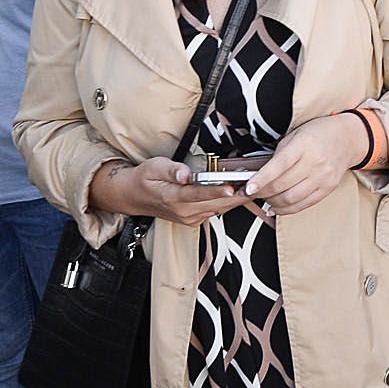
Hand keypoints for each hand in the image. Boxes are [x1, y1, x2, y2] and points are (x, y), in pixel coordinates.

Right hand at [91, 156, 254, 226]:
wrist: (134, 197)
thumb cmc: (145, 178)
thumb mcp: (153, 167)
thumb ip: (171, 170)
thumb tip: (185, 174)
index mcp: (172, 197)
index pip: (197, 194)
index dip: (216, 191)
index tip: (231, 187)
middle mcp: (183, 211)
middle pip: (215, 203)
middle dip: (236, 193)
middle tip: (254, 181)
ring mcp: (190, 218)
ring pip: (219, 208)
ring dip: (236, 198)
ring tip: (252, 184)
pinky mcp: (194, 220)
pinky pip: (215, 211)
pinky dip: (228, 201)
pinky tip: (238, 191)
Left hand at [242, 112, 371, 216]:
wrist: (347, 138)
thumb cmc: (318, 134)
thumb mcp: (295, 135)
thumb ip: (279, 154)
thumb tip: (259, 175)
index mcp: (304, 145)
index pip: (279, 166)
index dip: (261, 179)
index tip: (248, 188)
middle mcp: (315, 162)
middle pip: (283, 185)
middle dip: (262, 192)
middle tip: (251, 193)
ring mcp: (323, 177)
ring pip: (292, 198)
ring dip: (273, 202)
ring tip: (264, 199)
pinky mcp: (328, 188)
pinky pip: (304, 204)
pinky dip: (287, 209)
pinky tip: (276, 207)